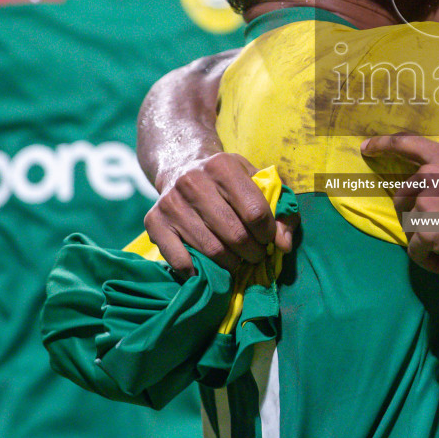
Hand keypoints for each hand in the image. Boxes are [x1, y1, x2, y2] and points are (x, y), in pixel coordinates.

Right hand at [143, 152, 288, 276]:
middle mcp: (193, 181)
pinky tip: (208, 268)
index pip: (255, 212)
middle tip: (254, 254)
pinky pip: (180, 260)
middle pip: (235, 234)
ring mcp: (171, 202)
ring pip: (212, 250)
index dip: (267, 234)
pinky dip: (197, 272)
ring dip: (231, 263)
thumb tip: (284, 245)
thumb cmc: (228, 181)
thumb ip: (280, 211)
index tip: (268, 239)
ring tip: (237, 259)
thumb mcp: (256, 182)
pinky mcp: (154, 221)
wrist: (181, 166)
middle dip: (252, 252)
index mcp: (223, 166)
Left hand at [360, 132, 438, 273]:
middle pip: (401, 197)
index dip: (382, 144)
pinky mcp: (426, 232)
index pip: (404, 144)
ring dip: (424, 240)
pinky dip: (428, 262)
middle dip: (409, 214)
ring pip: (410, 226)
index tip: (365, 147)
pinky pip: (416, 252)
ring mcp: (424, 205)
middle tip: (429, 229)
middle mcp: (427, 177)